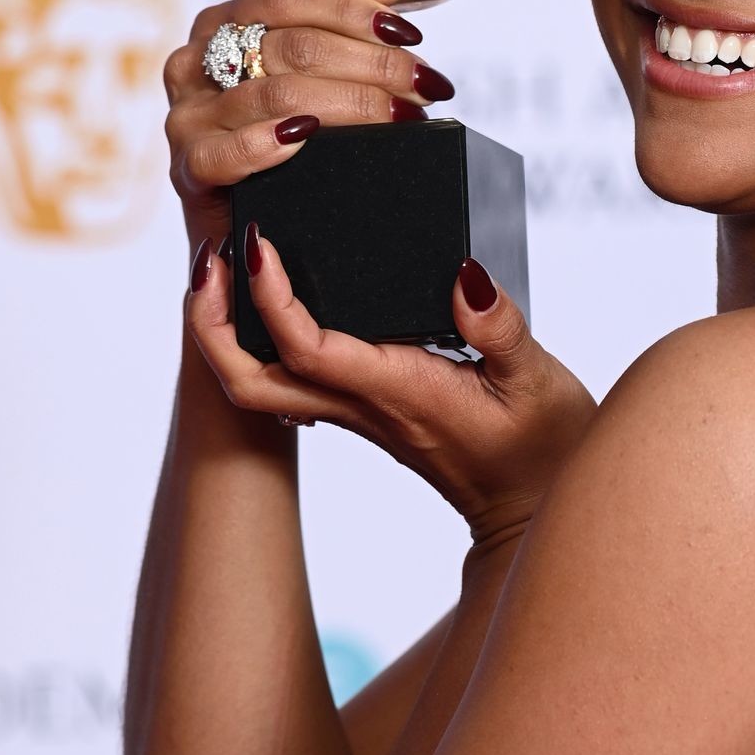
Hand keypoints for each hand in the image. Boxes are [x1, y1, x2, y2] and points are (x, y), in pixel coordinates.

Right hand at [163, 0, 450, 246]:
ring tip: (401, 115)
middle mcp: (198, 62)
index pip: (290, 0)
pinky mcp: (188, 167)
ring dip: (349, 103)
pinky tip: (307, 138)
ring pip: (275, 93)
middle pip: (293, 47)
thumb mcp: (305, 88)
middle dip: (372, 64)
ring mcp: (189, 115)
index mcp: (226, 26)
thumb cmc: (283, 152)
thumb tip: (402, 42)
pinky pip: (226, 151)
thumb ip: (334, 54)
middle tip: (423, 86)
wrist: (240, 227)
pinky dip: (268, 143)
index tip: (408, 36)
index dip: (354, 13)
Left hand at [185, 232, 596, 547]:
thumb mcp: (537, 379)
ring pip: (259, 384)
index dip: (271, 298)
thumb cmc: (542, 446)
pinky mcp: (365, 411)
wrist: (532, 510)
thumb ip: (500, 328)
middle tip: (213, 257)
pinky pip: (289, 377)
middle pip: (248, 381)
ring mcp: (358, 414)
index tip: (261, 244)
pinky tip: (276, 295)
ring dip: (225, 329)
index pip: (306, 349)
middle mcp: (363, 407)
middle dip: (212, 322)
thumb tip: (467, 275)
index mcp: (398, 393)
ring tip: (228, 266)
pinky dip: (262, 335)